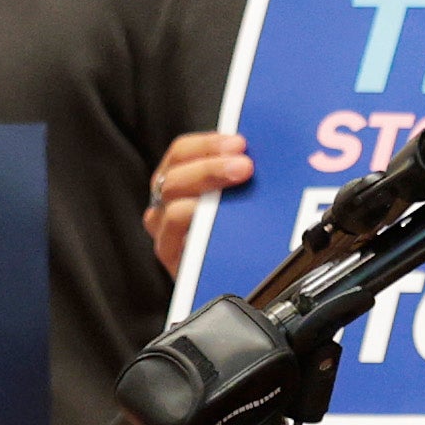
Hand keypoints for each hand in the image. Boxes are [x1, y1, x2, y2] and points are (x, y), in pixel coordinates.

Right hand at [144, 129, 252, 275]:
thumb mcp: (238, 197)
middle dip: (210, 168)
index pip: (182, 153)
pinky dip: (201, 232)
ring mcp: (166, 235)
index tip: (238, 143)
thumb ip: (240, 175)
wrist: (236, 280)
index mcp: (180, 182)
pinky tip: (225, 226)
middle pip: (174, 179)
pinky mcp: (173, 261)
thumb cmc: (238, 237)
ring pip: (174, 210)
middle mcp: (166, 207)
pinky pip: (180, 244)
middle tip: (245, 167)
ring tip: (239, 194)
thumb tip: (259, 155)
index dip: (208, 144)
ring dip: (206, 198)